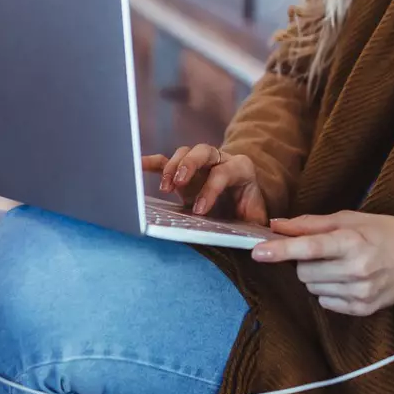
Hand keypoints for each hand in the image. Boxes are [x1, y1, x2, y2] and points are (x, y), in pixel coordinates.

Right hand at [140, 144, 269, 225]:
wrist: (243, 203)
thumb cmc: (249, 212)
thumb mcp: (255, 219)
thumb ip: (254, 226)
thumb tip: (256, 242)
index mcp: (241, 169)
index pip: (224, 172)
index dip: (211, 189)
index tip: (199, 211)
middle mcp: (220, 160)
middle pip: (204, 151)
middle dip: (190, 165)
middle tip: (178, 184)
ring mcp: (200, 163)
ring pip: (185, 152)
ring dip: (172, 167)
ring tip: (164, 188)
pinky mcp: (183, 170)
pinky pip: (165, 160)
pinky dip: (152, 163)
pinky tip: (137, 166)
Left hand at [249, 211, 393, 316]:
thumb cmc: (384, 232)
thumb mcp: (350, 219)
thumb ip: (310, 224)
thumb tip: (276, 226)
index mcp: (352, 242)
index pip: (309, 247)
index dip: (281, 250)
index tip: (257, 252)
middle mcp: (356, 270)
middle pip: (304, 272)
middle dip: (304, 261)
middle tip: (324, 252)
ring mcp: (360, 293)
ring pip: (312, 289)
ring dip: (317, 277)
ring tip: (339, 265)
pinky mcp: (363, 309)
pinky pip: (326, 303)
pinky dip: (328, 291)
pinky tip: (347, 280)